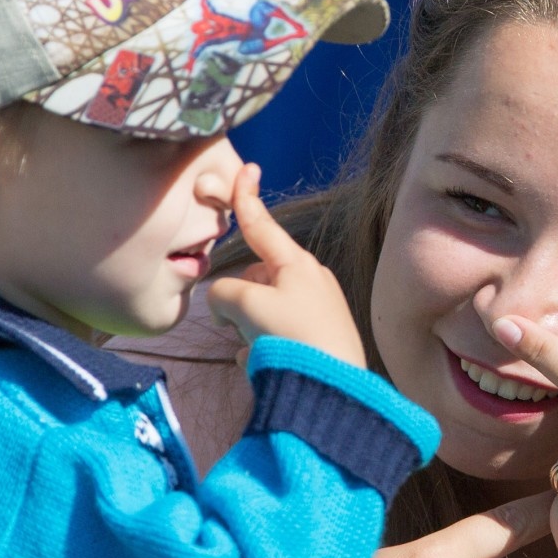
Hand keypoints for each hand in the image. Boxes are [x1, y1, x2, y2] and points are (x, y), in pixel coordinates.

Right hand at [206, 165, 365, 367]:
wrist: (333, 387)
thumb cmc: (292, 337)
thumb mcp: (247, 306)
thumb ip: (224, 293)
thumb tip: (225, 303)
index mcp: (296, 264)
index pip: (262, 226)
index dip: (247, 199)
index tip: (247, 170)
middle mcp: (311, 281)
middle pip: (257, 278)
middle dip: (241, 300)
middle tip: (241, 324)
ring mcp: (319, 311)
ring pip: (264, 312)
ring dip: (251, 330)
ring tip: (260, 351)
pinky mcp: (321, 339)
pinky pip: (278, 337)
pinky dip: (266, 349)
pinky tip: (271, 366)